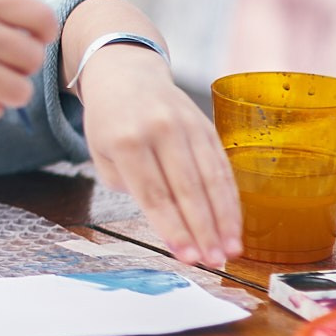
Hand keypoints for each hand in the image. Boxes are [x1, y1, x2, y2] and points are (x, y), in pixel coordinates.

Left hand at [77, 48, 242, 266]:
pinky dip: (231, 199)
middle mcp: (160, 130)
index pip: (154, 194)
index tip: (185, 258)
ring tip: (230, 252)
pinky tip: (234, 225)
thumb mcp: (101, 152)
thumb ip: (127, 185)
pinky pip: (223, 167)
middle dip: (202, 231)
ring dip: (224, 221)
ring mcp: (187, 126)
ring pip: (212, 180)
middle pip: (187, 190)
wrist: (126, 72)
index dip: (173, 229)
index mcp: (127, 140)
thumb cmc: (109, 120)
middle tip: (212, 263)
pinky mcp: (207, 126)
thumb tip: (163, 215)